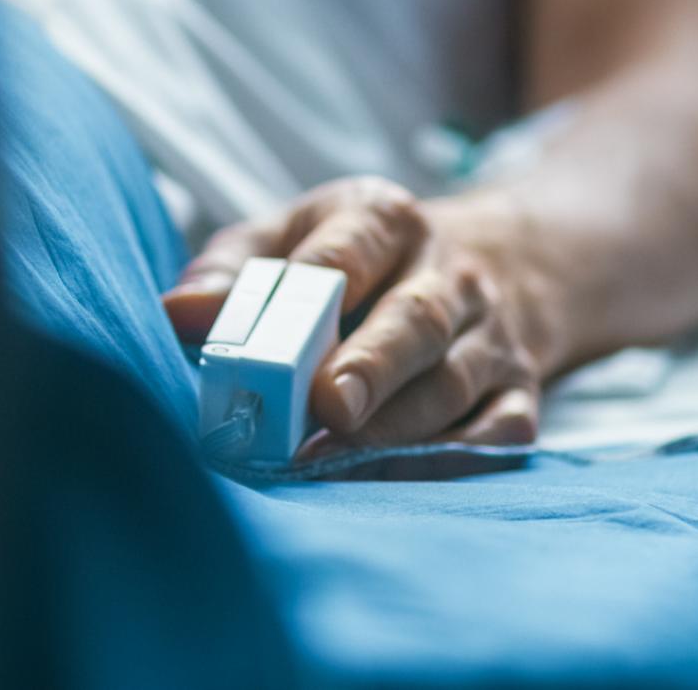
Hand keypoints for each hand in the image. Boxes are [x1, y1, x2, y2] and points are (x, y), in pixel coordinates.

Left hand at [163, 178, 559, 454]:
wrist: (488, 263)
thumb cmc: (354, 259)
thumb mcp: (290, 236)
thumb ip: (231, 270)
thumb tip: (177, 314)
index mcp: (385, 220)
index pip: (353, 248)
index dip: (320, 285)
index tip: (283, 337)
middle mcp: (449, 273)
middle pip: (414, 319)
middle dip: (372, 365)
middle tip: (328, 407)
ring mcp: (490, 333)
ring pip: (452, 382)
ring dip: (396, 426)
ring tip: (334, 459)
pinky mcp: (519, 389)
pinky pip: (497, 432)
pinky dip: (448, 460)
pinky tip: (392, 478)